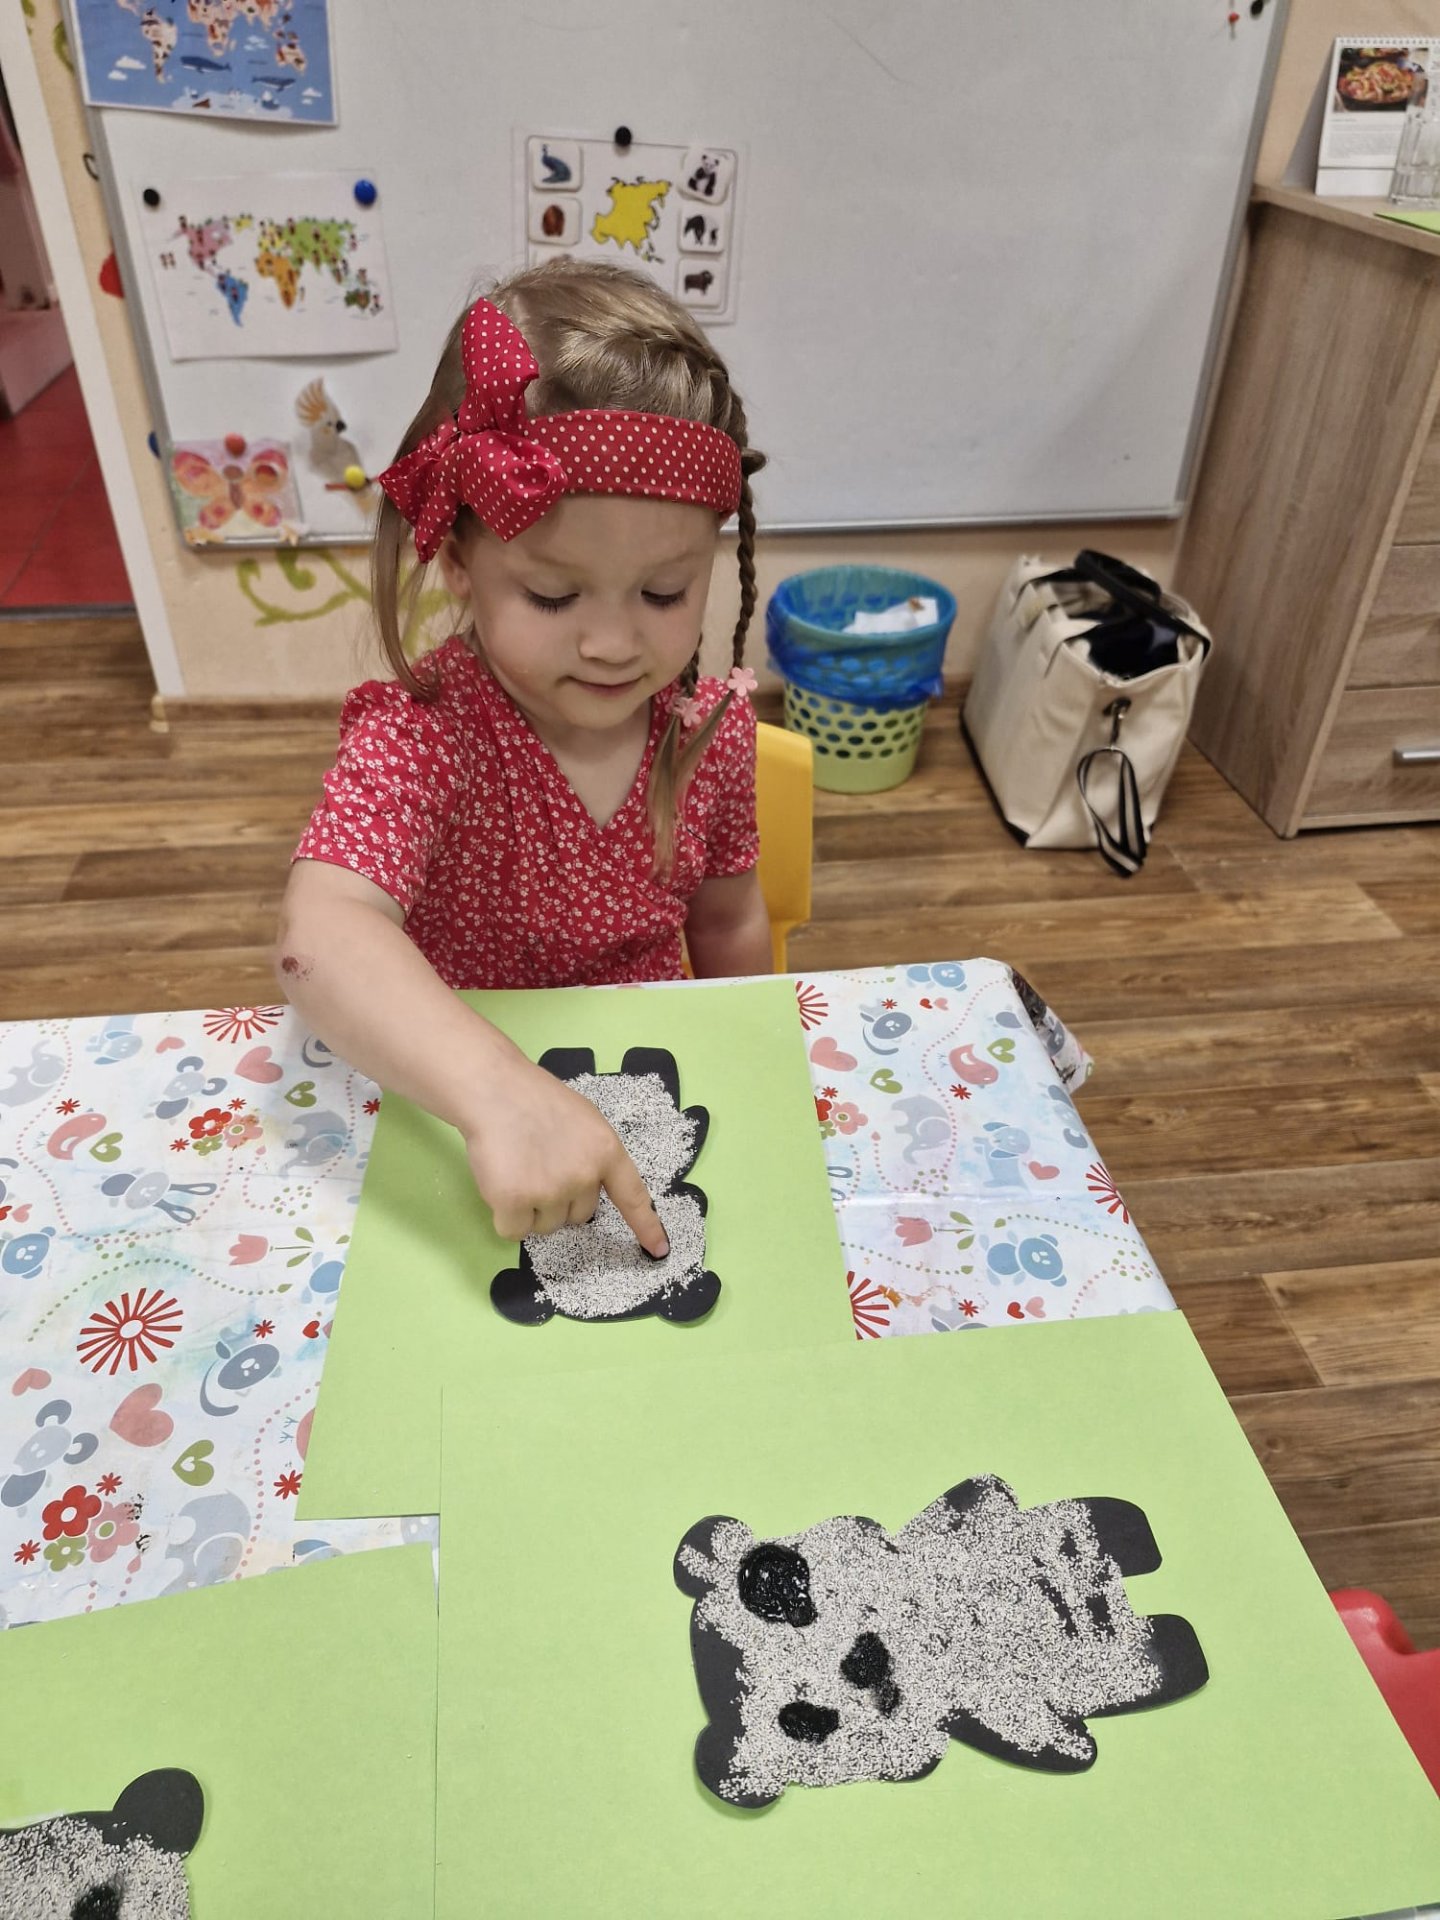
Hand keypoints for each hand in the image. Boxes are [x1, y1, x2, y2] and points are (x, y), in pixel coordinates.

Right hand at [465, 1057, 669, 1256]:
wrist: (493, 1090)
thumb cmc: (535, 1100)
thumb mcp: (584, 1121)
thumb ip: (593, 1156)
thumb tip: (587, 1188)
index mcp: (606, 1151)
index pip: (633, 1196)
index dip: (647, 1226)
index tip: (659, 1249)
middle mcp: (584, 1175)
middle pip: (578, 1217)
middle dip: (559, 1201)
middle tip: (538, 1166)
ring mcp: (550, 1189)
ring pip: (545, 1226)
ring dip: (531, 1209)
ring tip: (517, 1169)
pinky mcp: (515, 1201)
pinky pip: (514, 1231)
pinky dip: (506, 1217)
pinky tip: (500, 1184)